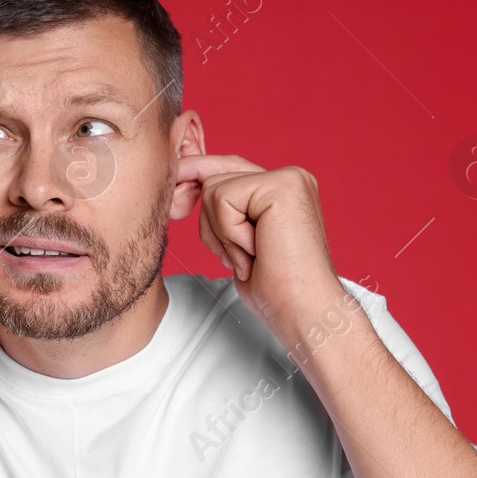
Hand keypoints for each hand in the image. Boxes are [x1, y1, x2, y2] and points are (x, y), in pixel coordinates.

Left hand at [177, 154, 341, 329]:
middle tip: (240, 257)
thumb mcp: (237, 240)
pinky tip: (256, 250)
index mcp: (282, 188)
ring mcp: (288, 179)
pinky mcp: (282, 186)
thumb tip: (185, 183)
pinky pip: (223, 198)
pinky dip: (229, 233)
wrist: (301, 309)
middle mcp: (288, 177)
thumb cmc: (274, 286)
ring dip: (222, 233)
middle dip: (212, 225)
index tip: (175, 190)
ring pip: (213, 189)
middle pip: (214, 178)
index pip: (227, 169)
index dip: (197, 178)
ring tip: (251, 256)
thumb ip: (223, 210)